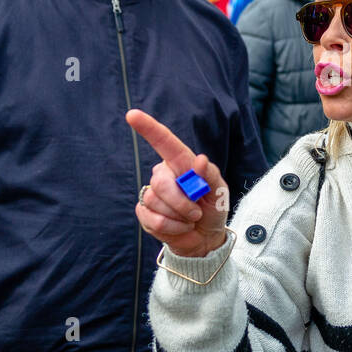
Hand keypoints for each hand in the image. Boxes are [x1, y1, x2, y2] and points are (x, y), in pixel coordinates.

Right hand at [126, 109, 230, 258]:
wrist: (205, 237)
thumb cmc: (213, 207)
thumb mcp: (220, 192)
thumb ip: (210, 176)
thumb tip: (200, 160)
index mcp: (180, 163)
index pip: (164, 142)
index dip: (148, 128)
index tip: (132, 115)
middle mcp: (163, 174)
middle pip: (161, 182)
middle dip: (182, 202)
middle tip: (196, 211)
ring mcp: (151, 194)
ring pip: (157, 203)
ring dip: (180, 217)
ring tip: (189, 218)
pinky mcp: (144, 213)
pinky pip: (153, 220)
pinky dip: (172, 228)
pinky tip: (179, 227)